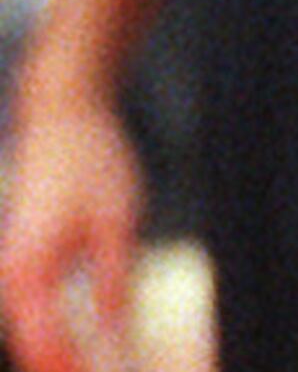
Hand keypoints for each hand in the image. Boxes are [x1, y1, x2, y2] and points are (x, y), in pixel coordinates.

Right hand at [1, 92, 144, 371]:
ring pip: (28, 335)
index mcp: (29, 270)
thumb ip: (113, 282)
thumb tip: (118, 339)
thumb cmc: (92, 162)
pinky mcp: (20, 263)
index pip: (46, 346)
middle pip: (31, 348)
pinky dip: (53, 339)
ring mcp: (9, 270)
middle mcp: (9, 276)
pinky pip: (31, 316)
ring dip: (57, 361)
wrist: (63, 118)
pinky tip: (79, 355)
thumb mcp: (117, 221)